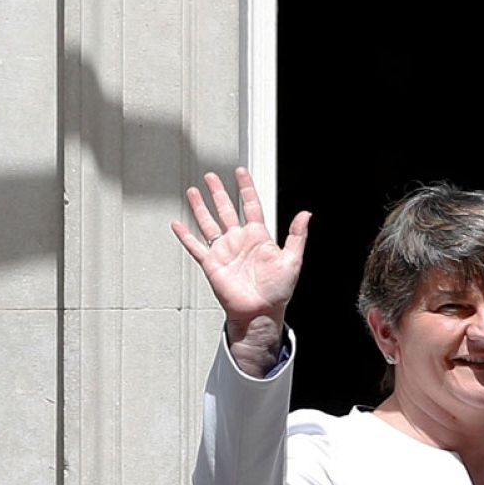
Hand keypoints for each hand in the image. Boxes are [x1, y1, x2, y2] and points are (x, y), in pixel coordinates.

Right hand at [172, 167, 310, 373]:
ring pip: (209, 223)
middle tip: (211, 176)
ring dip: (200, 207)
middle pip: (226, 209)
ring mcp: (224, 251)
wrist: (261, 312)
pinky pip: (196, 247)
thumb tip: (306, 214)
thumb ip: (297, 236)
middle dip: (218, 192)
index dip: (246, 188)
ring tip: (193, 191)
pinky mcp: (212, 264)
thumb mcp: (292, 260)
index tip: (241, 173)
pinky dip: (186, 236)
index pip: (251, 206)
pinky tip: (177, 224)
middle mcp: (240, 241)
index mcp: (259, 237)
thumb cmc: (277, 291)